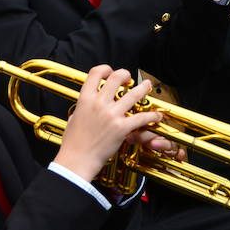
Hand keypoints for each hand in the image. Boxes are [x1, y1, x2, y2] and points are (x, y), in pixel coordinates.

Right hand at [54, 65, 157, 182]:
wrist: (77, 160)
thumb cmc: (73, 143)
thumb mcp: (74, 118)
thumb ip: (83, 107)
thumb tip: (89, 102)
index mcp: (85, 99)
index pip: (95, 73)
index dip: (105, 69)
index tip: (110, 72)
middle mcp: (99, 103)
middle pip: (116, 77)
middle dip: (126, 74)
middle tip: (129, 78)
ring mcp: (111, 115)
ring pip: (134, 94)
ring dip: (144, 88)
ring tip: (148, 86)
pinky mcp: (121, 128)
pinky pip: (142, 117)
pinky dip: (152, 116)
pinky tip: (156, 115)